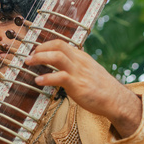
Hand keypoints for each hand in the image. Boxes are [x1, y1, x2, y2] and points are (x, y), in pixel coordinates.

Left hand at [25, 40, 141, 137]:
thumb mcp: (87, 72)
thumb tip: (59, 69)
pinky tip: (38, 81)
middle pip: (58, 45)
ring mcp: (78, 72)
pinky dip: (47, 78)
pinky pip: (60, 77)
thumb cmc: (100, 89)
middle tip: (28, 57)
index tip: (35, 51)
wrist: (115, 100)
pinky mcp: (78, 85)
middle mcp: (79, 61)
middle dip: (40, 49)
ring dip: (40, 58)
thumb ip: (75, 68)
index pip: (61, 43)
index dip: (45, 45)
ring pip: (57, 57)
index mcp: (81, 57)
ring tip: (29, 63)